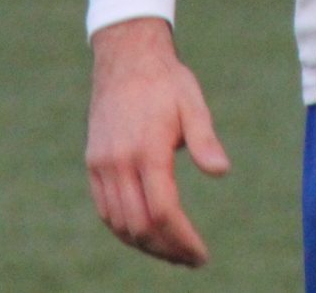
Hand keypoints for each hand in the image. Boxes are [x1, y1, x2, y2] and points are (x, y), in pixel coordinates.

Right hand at [86, 18, 229, 266]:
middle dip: (166, 250)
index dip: (182, 240)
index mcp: (147, 149)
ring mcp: (101, 164)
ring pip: (118, 223)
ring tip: (172, 252)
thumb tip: (222, 171)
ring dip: (145, 245)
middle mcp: (118, 161)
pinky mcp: (93, 162)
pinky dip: (124, 229)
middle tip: (190, 259)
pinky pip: (105, 209)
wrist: (125, 57)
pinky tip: (146, 233)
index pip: (163, 212)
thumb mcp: (192, 103)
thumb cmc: (166, 81)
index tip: (201, 255)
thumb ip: (205, 139)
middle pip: (140, 226)